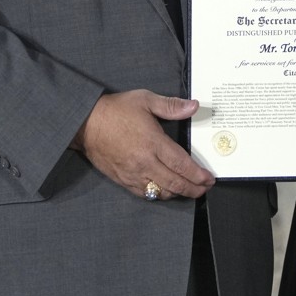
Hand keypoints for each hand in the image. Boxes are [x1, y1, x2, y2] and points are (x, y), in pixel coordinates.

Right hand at [73, 89, 214, 200]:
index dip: (198, 175)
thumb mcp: (145, 99)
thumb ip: (171, 106)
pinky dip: (158, 195)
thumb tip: (194, 106)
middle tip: (205, 188)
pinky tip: (166, 191)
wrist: (86, 123)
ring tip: (189, 190)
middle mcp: (144, 162)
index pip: (182, 165)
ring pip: (161, 192)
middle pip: (175, 183)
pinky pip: (144, 194)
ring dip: (178, 194)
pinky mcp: (122, 179)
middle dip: (194, 189)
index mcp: (153, 142)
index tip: (209, 178)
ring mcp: (133, 173)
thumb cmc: (116, 110)